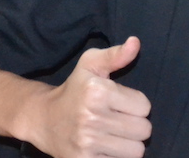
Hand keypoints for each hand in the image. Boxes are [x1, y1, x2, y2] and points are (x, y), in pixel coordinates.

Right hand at [21, 38, 149, 157]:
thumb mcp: (90, 65)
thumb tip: (136, 42)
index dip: (135, 104)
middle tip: (120, 120)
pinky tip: (107, 148)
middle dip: (136, 125)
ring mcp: (88, 143)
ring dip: (129, 144)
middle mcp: (92, 117)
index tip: (120, 103)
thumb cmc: (74, 90)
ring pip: (136, 151)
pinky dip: (118, 157)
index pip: (144, 106)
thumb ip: (116, 54)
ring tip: (115, 135)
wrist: (44, 119)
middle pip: (143, 130)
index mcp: (97, 91)